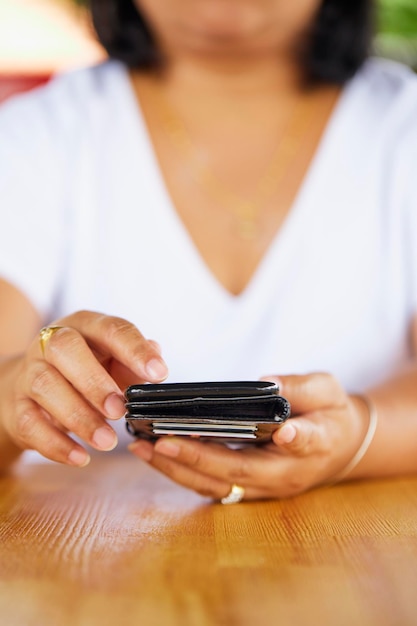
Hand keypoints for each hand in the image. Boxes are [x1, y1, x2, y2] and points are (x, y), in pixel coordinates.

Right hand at [0, 310, 167, 465]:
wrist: (30, 387)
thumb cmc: (83, 370)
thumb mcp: (112, 361)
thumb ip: (134, 362)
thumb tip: (157, 360)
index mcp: (85, 326)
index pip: (110, 329)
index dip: (135, 349)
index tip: (159, 373)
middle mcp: (51, 343)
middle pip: (65, 349)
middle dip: (95, 381)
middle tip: (120, 410)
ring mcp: (29, 373)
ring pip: (45, 387)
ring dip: (79, 417)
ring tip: (107, 441)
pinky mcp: (17, 406)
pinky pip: (30, 423)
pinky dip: (56, 444)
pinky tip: (81, 457)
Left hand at [128, 373, 369, 499]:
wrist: (338, 448)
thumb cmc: (330, 414)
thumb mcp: (328, 390)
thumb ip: (303, 387)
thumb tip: (267, 383)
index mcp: (317, 443)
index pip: (306, 443)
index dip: (295, 439)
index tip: (283, 433)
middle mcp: (287, 474)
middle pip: (241, 472)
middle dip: (198, 459)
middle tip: (161, 441)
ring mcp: (266, 487)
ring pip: (218, 486)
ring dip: (179, 470)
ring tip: (143, 448)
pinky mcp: (250, 490)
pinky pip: (212, 486)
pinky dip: (183, 472)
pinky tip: (155, 454)